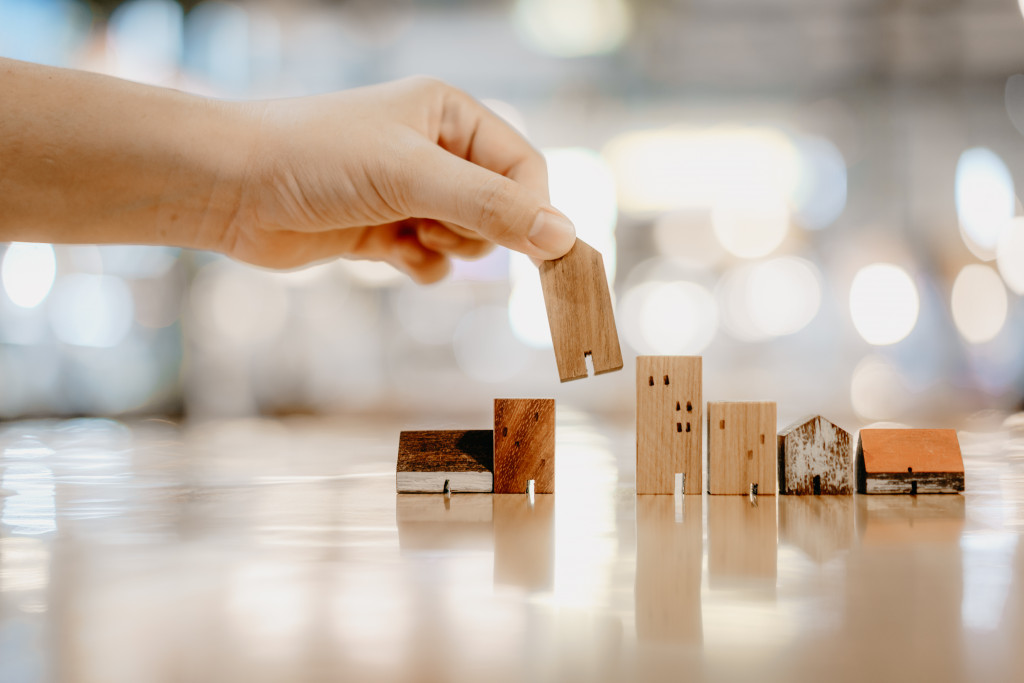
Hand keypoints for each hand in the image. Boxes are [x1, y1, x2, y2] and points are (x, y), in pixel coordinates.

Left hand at [221, 77, 576, 282]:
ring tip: (404, 234)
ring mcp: (411, 192)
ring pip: (470, 239)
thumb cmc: (317, 159)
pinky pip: (435, 261)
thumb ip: (491, 207)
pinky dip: (422, 265)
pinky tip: (390, 256)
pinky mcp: (387, 230)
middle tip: (432, 225)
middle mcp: (436, 150)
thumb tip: (565, 236)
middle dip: (475, 230)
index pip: (524, 169)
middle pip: (501, 209)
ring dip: (446, 248)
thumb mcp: (413, 177)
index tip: (537, 252)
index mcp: (450, 115)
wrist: (232, 188)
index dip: (531, 211)